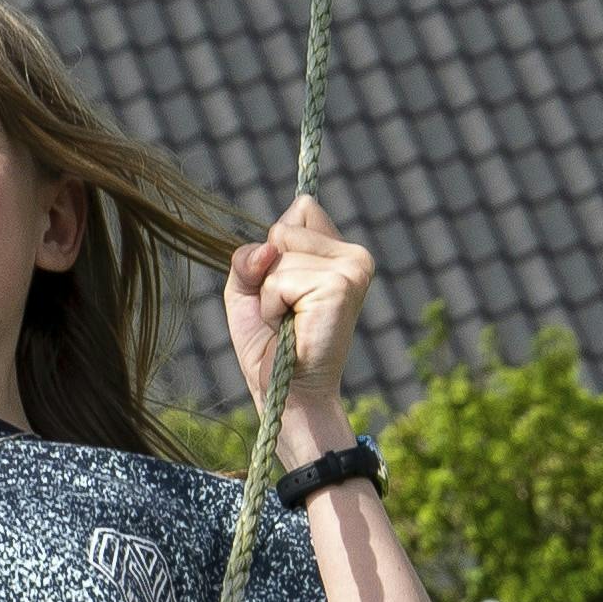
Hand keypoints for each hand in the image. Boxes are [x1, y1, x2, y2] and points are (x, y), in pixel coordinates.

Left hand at [226, 195, 372, 417]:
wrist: (288, 391)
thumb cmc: (271, 345)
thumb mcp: (248, 289)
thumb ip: (249, 256)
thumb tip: (268, 248)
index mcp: (339, 251)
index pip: (300, 210)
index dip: (275, 248)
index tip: (285, 288)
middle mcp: (354, 254)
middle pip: (284, 228)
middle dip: (268, 272)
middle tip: (286, 310)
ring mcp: (352, 268)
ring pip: (279, 252)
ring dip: (269, 292)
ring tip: (289, 321)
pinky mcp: (342, 285)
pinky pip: (280, 276)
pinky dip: (272, 304)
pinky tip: (292, 326)